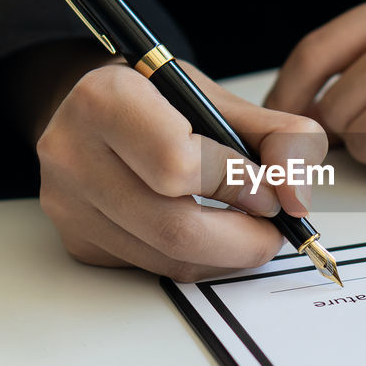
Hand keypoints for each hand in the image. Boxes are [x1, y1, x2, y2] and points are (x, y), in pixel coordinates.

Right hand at [33, 55, 326, 280]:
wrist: (94, 109)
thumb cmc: (159, 99)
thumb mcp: (220, 96)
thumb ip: (277, 136)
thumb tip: (296, 197)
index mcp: (105, 99)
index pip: (178, 164)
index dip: (236, 185)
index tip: (268, 192)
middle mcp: (72, 153)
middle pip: (173, 229)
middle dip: (242, 240)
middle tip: (272, 230)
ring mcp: (69, 204)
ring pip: (166, 260)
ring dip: (223, 256)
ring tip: (247, 228)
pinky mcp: (78, 241)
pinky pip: (151, 269)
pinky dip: (193, 259)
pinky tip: (205, 232)